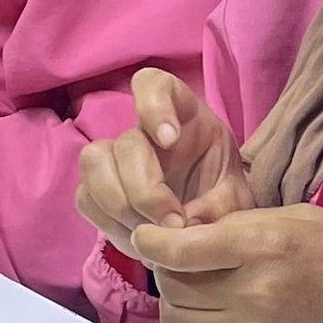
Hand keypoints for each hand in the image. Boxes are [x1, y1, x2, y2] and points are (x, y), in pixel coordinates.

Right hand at [75, 69, 248, 244]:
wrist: (205, 224)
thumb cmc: (223, 197)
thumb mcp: (236, 199)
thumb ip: (221, 206)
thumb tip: (188, 223)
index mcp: (184, 116)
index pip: (155, 85)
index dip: (154, 105)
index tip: (170, 139)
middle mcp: (144, 132)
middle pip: (126, 143)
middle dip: (145, 189)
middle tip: (173, 223)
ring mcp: (116, 159)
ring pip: (93, 163)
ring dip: (119, 203)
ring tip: (151, 233)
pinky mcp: (98, 189)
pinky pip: (85, 197)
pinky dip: (108, 221)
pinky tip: (137, 237)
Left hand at [130, 205, 322, 322]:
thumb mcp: (297, 216)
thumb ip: (239, 224)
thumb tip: (190, 231)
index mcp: (265, 246)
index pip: (181, 250)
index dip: (150, 242)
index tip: (144, 235)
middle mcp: (254, 291)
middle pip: (173, 286)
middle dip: (164, 267)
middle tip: (177, 253)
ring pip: (180, 320)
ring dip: (176, 298)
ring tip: (195, 281)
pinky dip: (199, 321)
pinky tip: (217, 303)